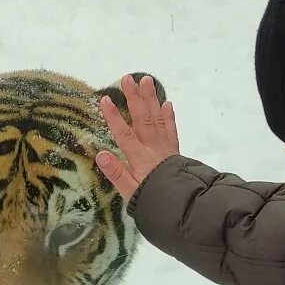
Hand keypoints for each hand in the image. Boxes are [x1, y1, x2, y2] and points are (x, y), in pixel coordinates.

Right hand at [96, 74, 179, 199]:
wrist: (184, 205)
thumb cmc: (153, 200)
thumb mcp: (131, 192)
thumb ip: (116, 173)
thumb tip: (100, 155)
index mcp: (140, 159)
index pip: (124, 134)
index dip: (114, 117)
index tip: (104, 99)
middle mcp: (153, 148)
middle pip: (142, 119)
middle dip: (134, 98)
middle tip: (127, 78)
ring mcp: (165, 147)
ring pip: (157, 118)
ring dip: (151, 99)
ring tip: (146, 80)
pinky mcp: (174, 150)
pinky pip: (171, 129)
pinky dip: (169, 116)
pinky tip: (166, 103)